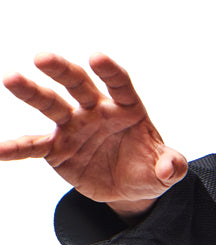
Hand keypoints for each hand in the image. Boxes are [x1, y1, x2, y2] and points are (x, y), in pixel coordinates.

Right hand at [0, 52, 186, 215]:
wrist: (128, 187)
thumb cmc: (149, 168)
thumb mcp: (166, 170)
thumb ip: (171, 166)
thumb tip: (168, 170)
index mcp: (127, 107)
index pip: (119, 84)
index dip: (110, 71)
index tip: (98, 58)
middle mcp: (96, 109)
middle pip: (78, 84)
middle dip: (62, 70)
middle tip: (43, 57)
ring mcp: (74, 126)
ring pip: (51, 104)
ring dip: (32, 92)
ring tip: (11, 79)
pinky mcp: (57, 149)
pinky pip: (35, 146)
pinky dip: (17, 148)